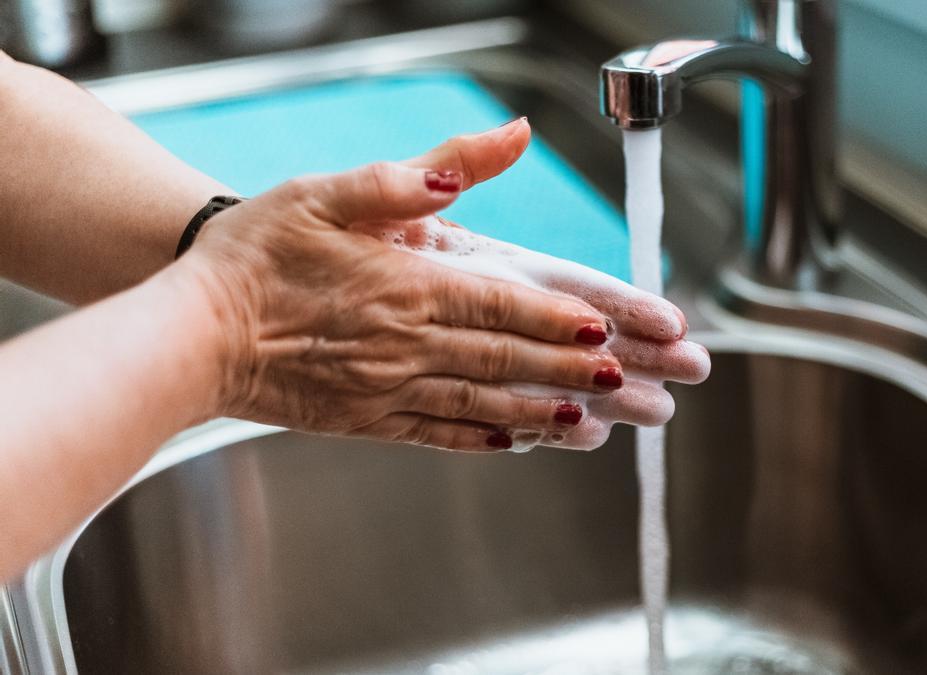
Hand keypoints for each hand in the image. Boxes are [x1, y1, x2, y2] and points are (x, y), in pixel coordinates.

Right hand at [179, 119, 708, 450]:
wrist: (188, 331)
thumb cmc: (255, 254)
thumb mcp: (330, 190)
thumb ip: (420, 173)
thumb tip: (505, 139)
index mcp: (408, 286)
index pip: (503, 305)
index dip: (560, 319)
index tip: (610, 330)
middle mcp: (409, 344)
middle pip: (509, 360)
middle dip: (577, 371)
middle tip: (630, 381)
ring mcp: (390, 389)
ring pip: (485, 404)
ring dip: (545, 411)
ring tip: (597, 421)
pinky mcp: (368, 420)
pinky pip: (438, 435)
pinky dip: (485, 440)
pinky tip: (520, 443)